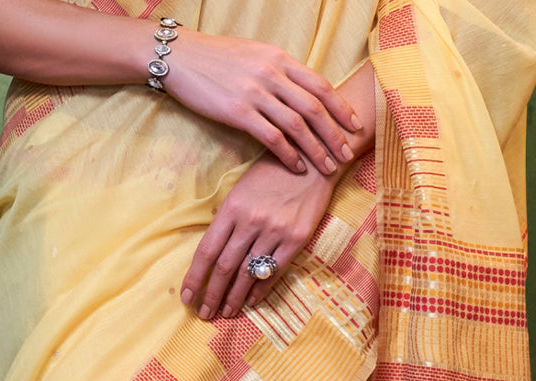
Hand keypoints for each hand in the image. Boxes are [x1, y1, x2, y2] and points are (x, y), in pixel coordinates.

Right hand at [165, 31, 360, 174]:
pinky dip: (288, 154)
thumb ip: (278, 71)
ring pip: (297, 125)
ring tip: (327, 167)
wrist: (181, 57)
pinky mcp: (238, 111)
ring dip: (316, 149)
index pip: (319, 84)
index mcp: (279, 58)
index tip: (355, 126)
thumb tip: (298, 91)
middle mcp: (272, 73)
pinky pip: (272, 137)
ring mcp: (255, 92)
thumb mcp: (254, 56)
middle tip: (347, 155)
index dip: (340, 107)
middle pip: (314, 107)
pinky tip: (296, 168)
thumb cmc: (216, 59)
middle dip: (335, 134)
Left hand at [181, 156, 336, 319]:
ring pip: (248, 274)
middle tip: (204, 314)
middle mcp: (251, 221)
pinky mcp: (296, 239)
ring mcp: (275, 231)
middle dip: (212, 295)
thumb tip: (213, 252)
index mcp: (232, 208)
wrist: (313, 162)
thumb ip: (227, 219)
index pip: (207, 251)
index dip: (195, 278)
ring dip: (234, 298)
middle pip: (225, 268)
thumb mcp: (242, 188)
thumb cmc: (273, 174)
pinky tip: (251, 301)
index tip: (187, 298)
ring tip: (226, 313)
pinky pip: (274, 272)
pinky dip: (260, 290)